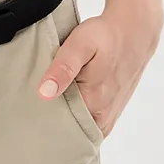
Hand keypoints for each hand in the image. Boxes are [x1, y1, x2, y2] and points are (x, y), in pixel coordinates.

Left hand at [36, 0, 162, 139]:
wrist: (134, 30)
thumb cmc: (105, 36)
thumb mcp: (79, 45)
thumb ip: (62, 69)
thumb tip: (44, 93)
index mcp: (93, 104)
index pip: (62, 131)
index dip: (44, 127)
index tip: (28, 122)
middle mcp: (104, 116)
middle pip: (72, 134)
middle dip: (53, 129)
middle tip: (32, 118)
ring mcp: (110, 114)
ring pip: (83, 130)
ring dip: (67, 124)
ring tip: (47, 111)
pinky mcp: (113, 109)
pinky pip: (92, 124)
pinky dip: (79, 118)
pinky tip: (66, 105)